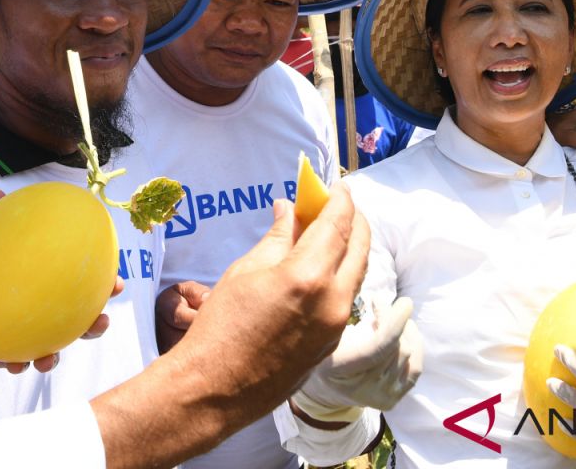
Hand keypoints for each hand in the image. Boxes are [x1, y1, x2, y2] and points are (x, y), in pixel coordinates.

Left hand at [0, 189, 123, 374]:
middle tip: (102, 320)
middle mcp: (34, 314)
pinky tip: (19, 365)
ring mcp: (19, 337)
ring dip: (53, 356)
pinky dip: (17, 363)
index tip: (118, 283)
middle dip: (92, 325)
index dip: (102, 287)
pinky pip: (11, 362)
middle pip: (73, 323)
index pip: (76, 288)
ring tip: (51, 359)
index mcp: (39, 288)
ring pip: (46, 350)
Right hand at [167, 185, 369, 422]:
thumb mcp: (246, 270)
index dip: (341, 200)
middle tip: (337, 206)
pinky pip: (346, 298)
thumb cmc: (221, 325)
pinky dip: (341, 274)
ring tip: (329, 233)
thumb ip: (278, 237)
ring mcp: (336, 326)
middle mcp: (333, 300)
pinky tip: (322, 267)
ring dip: (350, 248)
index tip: (336, 186)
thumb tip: (290, 209)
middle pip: (360, 247)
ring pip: (357, 274)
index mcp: (308, 276)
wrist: (215, 388)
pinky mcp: (332, 344)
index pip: (339, 224)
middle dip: (353, 220)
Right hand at [292, 296, 422, 421]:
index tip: (404, 302)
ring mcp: (379, 397)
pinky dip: (415, 346)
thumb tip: (382, 300)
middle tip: (385, 307)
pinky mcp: (392, 400)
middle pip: (396, 347)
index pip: (379, 346)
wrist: (326, 389)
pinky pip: (415, 368)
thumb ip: (352, 318)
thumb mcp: (331, 332)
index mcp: (338, 369)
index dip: (395, 321)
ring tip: (392, 321)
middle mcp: (362, 389)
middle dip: (397, 320)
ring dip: (405, 332)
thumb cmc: (327, 351)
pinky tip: (407, 333)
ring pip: (408, 354)